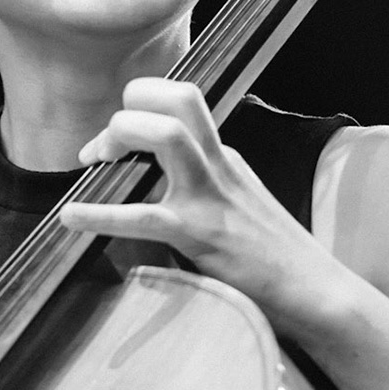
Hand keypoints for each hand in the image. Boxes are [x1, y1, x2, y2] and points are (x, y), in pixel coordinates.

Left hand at [59, 78, 335, 316]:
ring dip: (122, 135)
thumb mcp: (243, 204)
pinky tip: (69, 217)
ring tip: (93, 161)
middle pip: (179, 98)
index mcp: (224, 159)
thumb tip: (162, 189)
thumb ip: (207, 187)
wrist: (319, 291)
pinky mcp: (202, 236)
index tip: (111, 141)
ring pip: (168, 135)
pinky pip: (143, 217)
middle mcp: (219, 165)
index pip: (182, 103)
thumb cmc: (278, 256)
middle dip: (130, 108)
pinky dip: (100, 214)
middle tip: (100, 150)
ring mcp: (212, 198)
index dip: (141, 107)